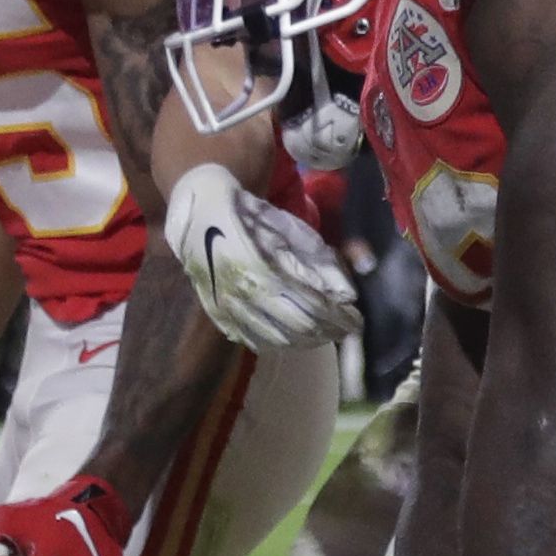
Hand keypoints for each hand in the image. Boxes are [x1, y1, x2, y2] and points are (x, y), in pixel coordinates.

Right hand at [163, 160, 360, 352]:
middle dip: (327, 331)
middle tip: (344, 329)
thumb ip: (319, 262)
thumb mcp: (289, 228)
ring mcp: (227, 308)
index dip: (337, 317)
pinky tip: (292, 338)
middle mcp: (242, 294)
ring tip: (324, 334)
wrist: (198, 211)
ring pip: (276, 340)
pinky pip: (251, 340)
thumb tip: (348, 294)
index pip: (311, 305)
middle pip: (297, 327)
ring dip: (306, 341)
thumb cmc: (249, 214)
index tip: (356, 319)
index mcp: (262, 270)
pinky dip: (277, 344)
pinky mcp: (216, 314)